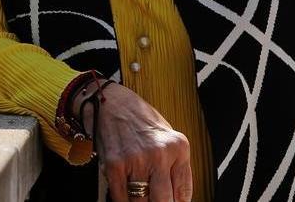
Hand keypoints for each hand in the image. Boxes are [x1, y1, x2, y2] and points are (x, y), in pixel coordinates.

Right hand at [71, 80, 192, 201]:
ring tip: (141, 196)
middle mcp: (159, 154)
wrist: (110, 103)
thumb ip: (175, 167)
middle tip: (156, 200)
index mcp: (177, 147)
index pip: (184, 193)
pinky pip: (121, 197)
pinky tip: (127, 196)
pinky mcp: (115, 165)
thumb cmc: (140, 120)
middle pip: (164, 201)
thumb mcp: (167, 138)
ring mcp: (136, 160)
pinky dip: (124, 201)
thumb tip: (178, 199)